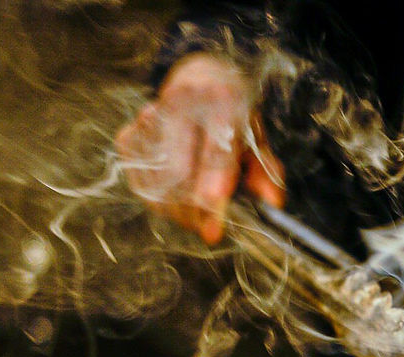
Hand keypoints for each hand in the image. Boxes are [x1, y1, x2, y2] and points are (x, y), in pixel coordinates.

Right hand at [115, 53, 284, 243]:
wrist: (199, 80)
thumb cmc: (234, 117)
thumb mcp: (258, 138)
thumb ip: (267, 171)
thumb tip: (273, 202)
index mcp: (222, 99)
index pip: (215, 151)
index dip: (213, 189)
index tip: (213, 225)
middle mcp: (182, 101)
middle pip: (178, 170)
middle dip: (192, 210)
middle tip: (207, 229)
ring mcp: (151, 114)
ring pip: (156, 180)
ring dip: (175, 210)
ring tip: (194, 216)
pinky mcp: (130, 131)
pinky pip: (138, 179)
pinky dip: (156, 199)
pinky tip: (175, 197)